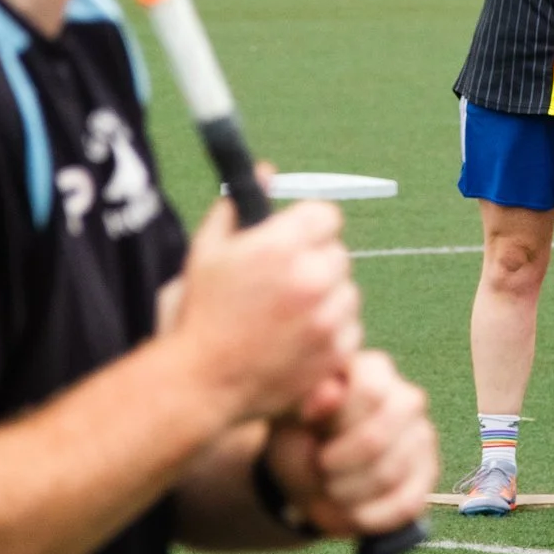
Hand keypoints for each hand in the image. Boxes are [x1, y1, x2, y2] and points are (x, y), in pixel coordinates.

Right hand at [171, 193, 360, 426]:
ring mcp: (328, 316)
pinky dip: (332, 332)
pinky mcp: (337, 350)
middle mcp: (313, 277)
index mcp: (283, 245)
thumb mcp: (207, 250)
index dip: (309, 228)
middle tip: (285, 283)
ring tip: (288, 315)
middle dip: (316, 263)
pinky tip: (298, 339)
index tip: (295, 242)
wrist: (204, 381)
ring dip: (327, 298)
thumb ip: (239, 205)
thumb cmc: (202, 313)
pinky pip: (350, 327)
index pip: (326, 215)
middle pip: (338, 253)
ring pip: (346, 291)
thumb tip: (267, 172)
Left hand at [264, 350, 435, 538]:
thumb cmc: (300, 436)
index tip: (311, 438)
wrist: (311, 476)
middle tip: (319, 470)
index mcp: (373, 370)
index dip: (337, 424)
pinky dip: (370, 516)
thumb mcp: (291, 416)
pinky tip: (350, 510)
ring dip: (348, 493)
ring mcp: (422, 437)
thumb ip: (309, 400)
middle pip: (379, 437)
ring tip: (329, 489)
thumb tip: (330, 391)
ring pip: (390, 474)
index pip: (370, 392)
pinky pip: (406, 504)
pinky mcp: (428, 476)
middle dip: (339, 465)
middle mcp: (407, 398)